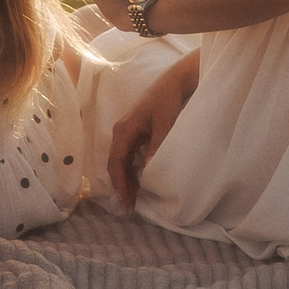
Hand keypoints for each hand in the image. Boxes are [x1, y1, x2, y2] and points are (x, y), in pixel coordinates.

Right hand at [109, 50, 198, 208]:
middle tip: (129, 206)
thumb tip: (149, 170)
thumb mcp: (164, 124)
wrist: (174, 82)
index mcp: (124, 129)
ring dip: (125, 178)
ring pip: (120, 160)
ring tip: (133, 198)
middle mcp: (121, 131)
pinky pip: (127, 155)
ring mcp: (127, 131)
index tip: (127, 200)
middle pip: (115, 163)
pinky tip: (138, 181)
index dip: (120, 183)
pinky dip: (130, 170)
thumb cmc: (168, 100)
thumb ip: (157, 146)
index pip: (116, 162)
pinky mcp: (135, 132)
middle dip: (120, 184)